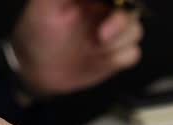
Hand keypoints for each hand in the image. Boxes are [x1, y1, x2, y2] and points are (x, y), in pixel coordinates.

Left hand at [10, 0, 143, 94]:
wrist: (38, 70)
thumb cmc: (37, 33)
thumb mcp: (45, 5)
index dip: (121, 2)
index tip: (114, 9)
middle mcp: (104, 11)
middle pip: (131, 10)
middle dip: (120, 23)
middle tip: (101, 35)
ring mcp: (112, 33)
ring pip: (135, 31)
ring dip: (116, 44)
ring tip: (93, 48)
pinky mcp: (116, 54)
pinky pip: (132, 53)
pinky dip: (118, 58)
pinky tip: (98, 60)